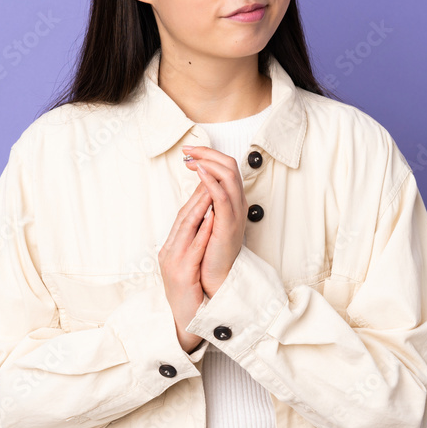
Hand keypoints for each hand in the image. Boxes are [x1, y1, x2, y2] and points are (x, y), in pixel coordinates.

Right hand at [158, 179, 214, 352]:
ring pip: (187, 228)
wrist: (184, 321)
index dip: (195, 196)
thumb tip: (204, 221)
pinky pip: (195, 248)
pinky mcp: (182, 273)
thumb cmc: (190, 293)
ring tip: (211, 189)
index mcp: (170, 248)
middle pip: (183, 217)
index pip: (183, 216)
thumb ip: (192, 243)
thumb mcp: (187, 264)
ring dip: (200, 207)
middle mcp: (169, 252)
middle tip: (209, 175)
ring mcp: (173, 262)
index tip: (207, 179)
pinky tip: (213, 218)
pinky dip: (204, 231)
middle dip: (197, 195)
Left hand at [182, 146, 247, 297]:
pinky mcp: (228, 223)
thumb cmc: (210, 250)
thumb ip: (206, 198)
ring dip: (208, 162)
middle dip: (208, 153)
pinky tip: (200, 173)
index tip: (190, 152)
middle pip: (230, 165)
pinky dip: (211, 181)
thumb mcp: (209, 218)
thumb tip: (200, 177)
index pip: (227, 167)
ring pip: (229, 175)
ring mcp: (235, 212)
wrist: (216, 276)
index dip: (209, 155)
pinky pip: (222, 196)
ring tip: (191, 159)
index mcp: (233, 200)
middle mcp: (238, 202)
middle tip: (188, 151)